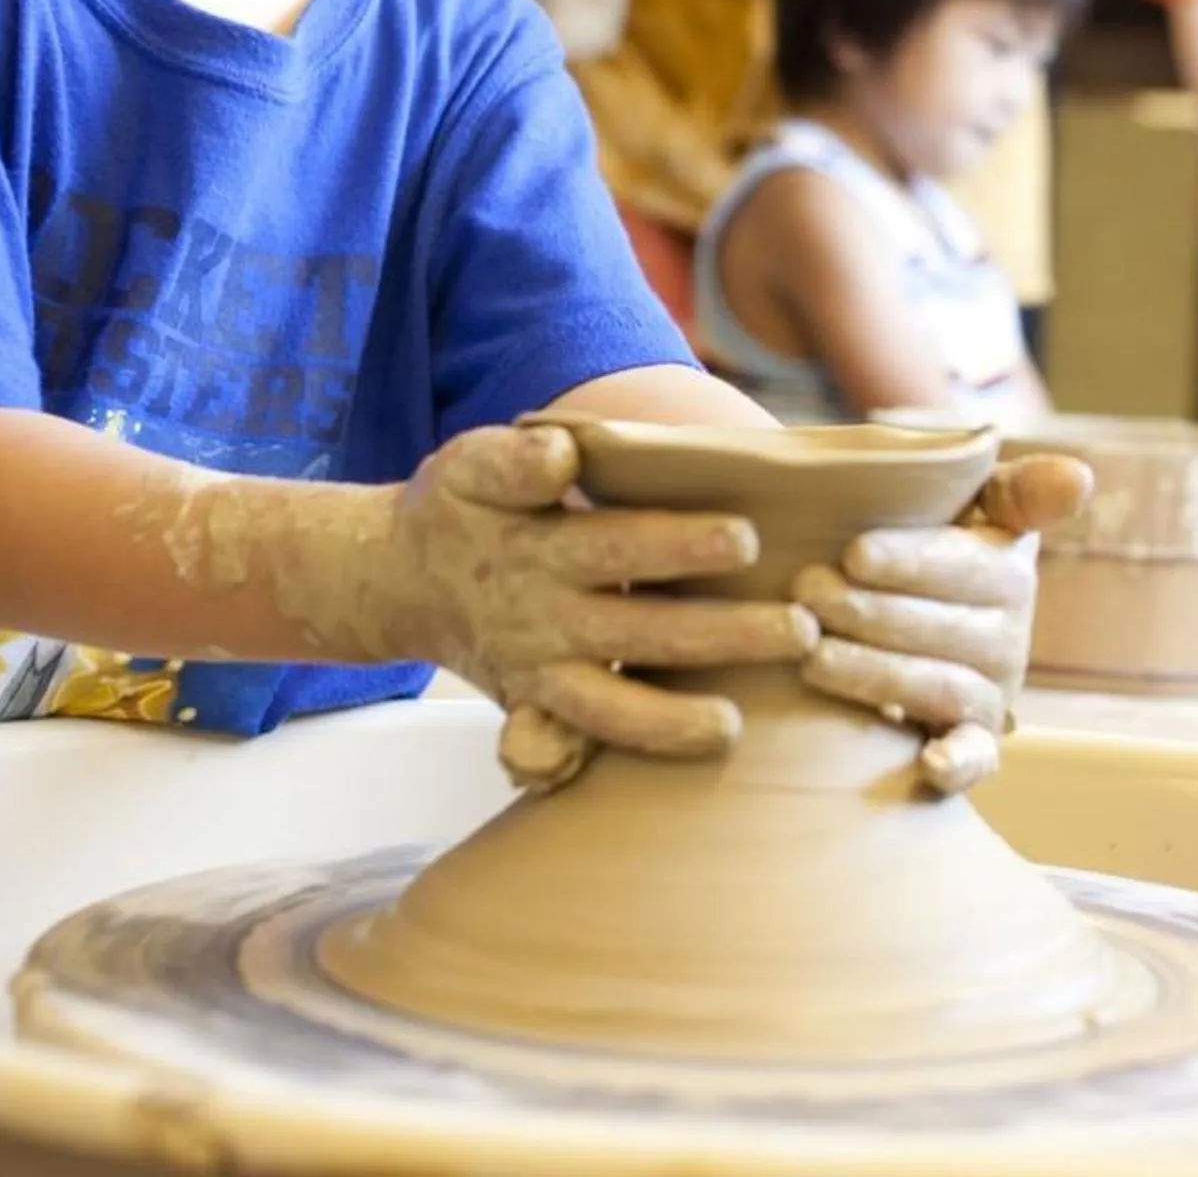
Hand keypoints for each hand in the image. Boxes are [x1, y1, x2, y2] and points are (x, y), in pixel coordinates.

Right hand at [354, 425, 814, 787]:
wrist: (398, 581)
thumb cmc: (462, 508)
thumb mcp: (470, 465)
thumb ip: (514, 460)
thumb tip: (559, 454)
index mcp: (538, 547)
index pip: (615, 544)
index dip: (677, 545)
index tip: (747, 540)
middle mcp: (544, 617)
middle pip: (639, 629)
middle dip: (720, 632)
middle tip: (799, 627)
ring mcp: (542, 673)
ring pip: (616, 704)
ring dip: (682, 716)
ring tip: (743, 718)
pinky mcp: (541, 709)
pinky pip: (595, 735)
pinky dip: (650, 743)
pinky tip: (716, 740)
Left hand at [791, 453, 1092, 795]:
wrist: (895, 607)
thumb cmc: (919, 541)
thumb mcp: (962, 499)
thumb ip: (1016, 486)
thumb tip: (1080, 479)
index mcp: (1009, 568)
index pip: (971, 563)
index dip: (913, 561)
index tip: (853, 553)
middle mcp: (1011, 633)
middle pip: (945, 627)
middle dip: (869, 611)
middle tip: (804, 594)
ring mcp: (994, 691)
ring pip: (941, 686)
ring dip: (876, 674)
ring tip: (812, 655)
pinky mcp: (975, 740)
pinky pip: (977, 758)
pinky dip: (959, 762)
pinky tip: (929, 765)